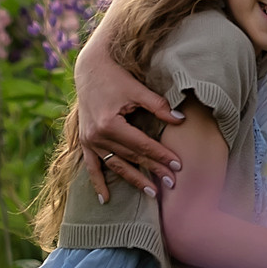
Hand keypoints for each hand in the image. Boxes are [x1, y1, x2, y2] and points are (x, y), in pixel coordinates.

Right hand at [73, 43, 181, 197]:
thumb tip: (181, 120)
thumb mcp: (138, 89)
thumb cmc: (115, 76)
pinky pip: (91, 166)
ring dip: (133, 179)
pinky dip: (97, 183)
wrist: (89, 68)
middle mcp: (97, 136)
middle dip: (153, 170)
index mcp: (109, 124)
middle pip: (131, 157)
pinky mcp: (85, 141)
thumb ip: (159, 106)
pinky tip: (105, 199)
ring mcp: (89, 141)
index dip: (161, 155)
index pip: (142, 145)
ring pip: (116, 165)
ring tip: (152, 193)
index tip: (178, 165)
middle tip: (172, 184)